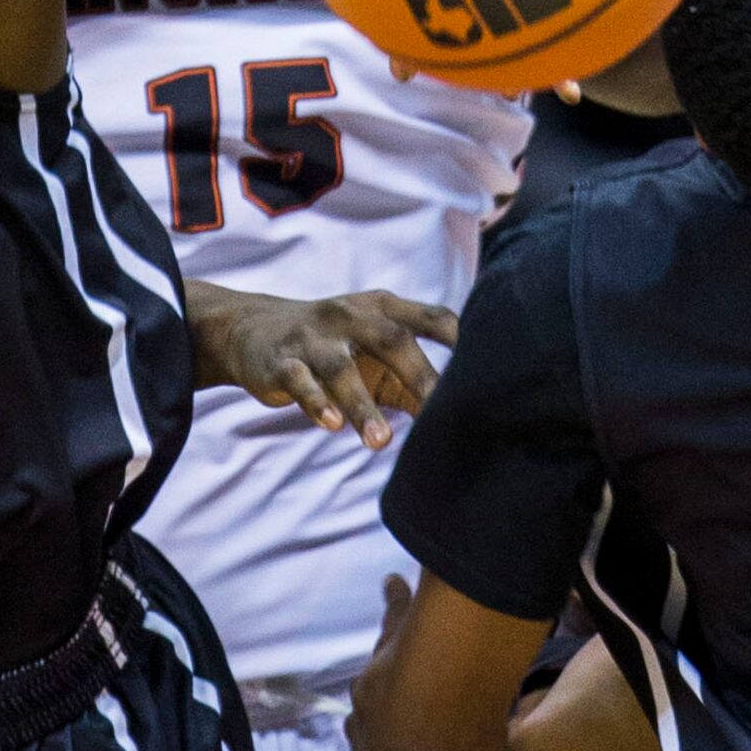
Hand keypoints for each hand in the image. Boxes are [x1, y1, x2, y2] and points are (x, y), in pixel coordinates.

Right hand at [188, 282, 457, 449]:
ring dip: (362, 404)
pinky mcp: (281, 360)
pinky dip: (315, 402)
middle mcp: (352, 314)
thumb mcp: (375, 355)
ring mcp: (314, 336)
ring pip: (341, 367)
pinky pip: (299, 380)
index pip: (432, 317)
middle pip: (393, 340)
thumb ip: (415, 381)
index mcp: (383, 309)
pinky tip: (331, 426)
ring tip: (380, 441)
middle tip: (444, 412)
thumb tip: (463, 418)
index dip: (463, 337)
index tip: (496, 363)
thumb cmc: (334, 347)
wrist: (253, 331)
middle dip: (420, 375)